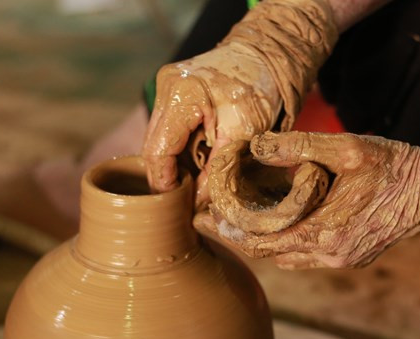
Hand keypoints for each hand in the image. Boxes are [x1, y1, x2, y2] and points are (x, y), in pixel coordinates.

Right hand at [143, 44, 282, 196]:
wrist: (266, 53)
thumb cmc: (260, 87)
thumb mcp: (244, 132)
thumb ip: (217, 169)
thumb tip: (196, 204)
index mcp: (181, 93)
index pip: (159, 151)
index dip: (165, 182)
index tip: (178, 202)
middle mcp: (166, 87)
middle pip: (153, 146)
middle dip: (168, 175)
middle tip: (186, 197)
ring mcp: (165, 87)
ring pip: (158, 140)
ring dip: (174, 163)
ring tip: (195, 178)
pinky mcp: (172, 91)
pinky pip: (168, 129)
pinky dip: (180, 149)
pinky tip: (196, 158)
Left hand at [195, 131, 419, 268]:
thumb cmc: (394, 166)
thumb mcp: (347, 148)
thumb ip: (300, 147)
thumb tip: (256, 145)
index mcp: (325, 232)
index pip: (261, 242)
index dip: (228, 233)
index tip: (201, 220)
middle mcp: (329, 254)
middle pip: (269, 255)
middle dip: (238, 239)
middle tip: (209, 221)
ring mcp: (341, 259)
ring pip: (286, 258)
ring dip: (262, 243)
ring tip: (235, 222)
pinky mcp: (350, 257)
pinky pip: (306, 256)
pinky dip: (285, 243)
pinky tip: (275, 224)